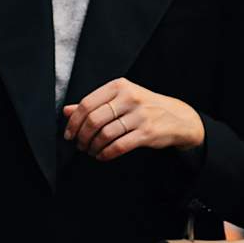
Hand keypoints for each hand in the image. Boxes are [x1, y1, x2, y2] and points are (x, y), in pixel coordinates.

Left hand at [63, 79, 204, 162]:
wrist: (177, 117)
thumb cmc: (145, 107)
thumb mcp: (120, 99)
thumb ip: (93, 104)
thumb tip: (66, 111)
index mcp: (120, 86)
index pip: (87, 103)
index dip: (74, 121)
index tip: (69, 134)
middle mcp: (129, 98)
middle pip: (94, 120)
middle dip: (82, 137)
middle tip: (80, 145)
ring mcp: (139, 115)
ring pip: (105, 135)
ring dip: (93, 147)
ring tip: (91, 151)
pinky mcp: (147, 132)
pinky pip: (118, 146)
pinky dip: (105, 154)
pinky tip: (102, 155)